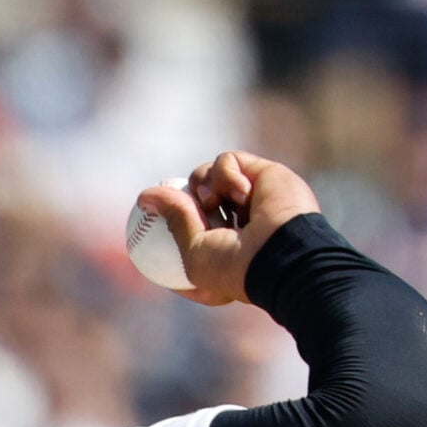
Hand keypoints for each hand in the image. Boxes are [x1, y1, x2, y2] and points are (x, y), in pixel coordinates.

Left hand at [134, 151, 321, 307]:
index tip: (146, 235)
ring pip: (206, 175)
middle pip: (194, 198)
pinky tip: (243, 194)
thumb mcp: (193, 252)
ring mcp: (249, 198)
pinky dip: (226, 174)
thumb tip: (145, 196)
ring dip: (204, 186)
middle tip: (184, 209)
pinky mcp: (262, 174)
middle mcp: (237, 224)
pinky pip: (228, 160)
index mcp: (223, 251)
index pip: (188, 233)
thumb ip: (174, 219)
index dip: (170, 229)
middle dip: (186, 202)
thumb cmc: (236, 266)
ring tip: (215, 204)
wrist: (281, 253)